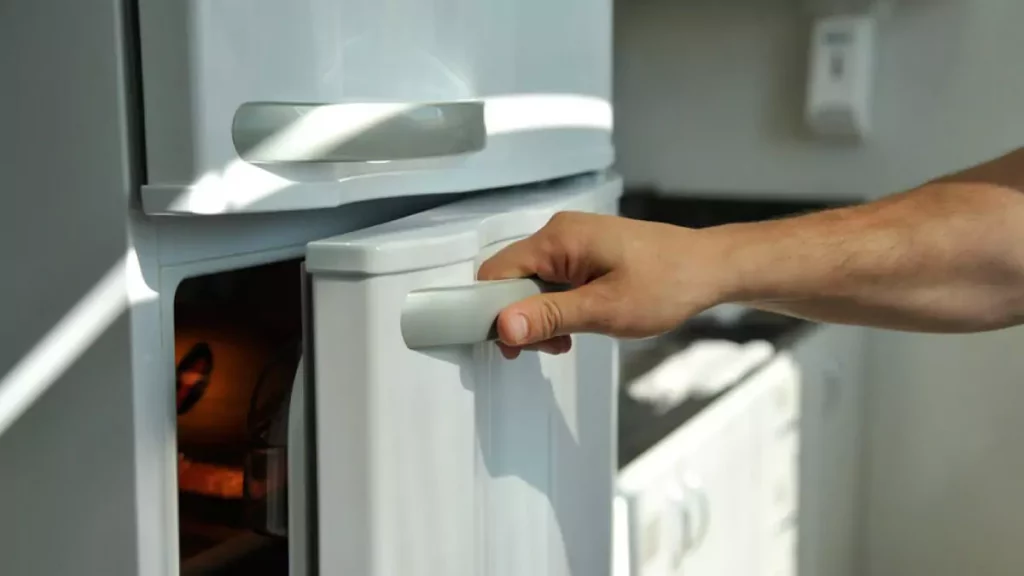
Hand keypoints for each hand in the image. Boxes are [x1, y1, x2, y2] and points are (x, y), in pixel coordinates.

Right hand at [477, 211, 729, 357]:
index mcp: (558, 239)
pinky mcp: (586, 253)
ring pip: (532, 282)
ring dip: (541, 315)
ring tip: (568, 339)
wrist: (711, 268)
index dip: (493, 312)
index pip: (496, 273)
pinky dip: (557, 306)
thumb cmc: (667, 283)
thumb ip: (550, 316)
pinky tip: (577, 325)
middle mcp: (560, 233)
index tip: (512, 345)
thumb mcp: (605, 309)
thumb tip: (504, 326)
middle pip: (511, 278)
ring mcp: (573, 242)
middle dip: (521, 318)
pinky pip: (553, 280)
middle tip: (551, 346)